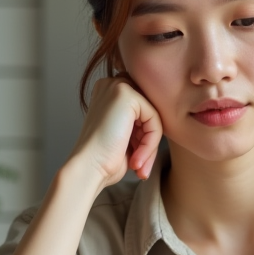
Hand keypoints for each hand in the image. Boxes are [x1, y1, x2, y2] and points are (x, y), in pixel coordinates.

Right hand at [68, 75, 162, 189]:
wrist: (87, 169)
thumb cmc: (104, 160)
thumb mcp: (126, 136)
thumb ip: (141, 123)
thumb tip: (165, 120)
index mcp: (109, 93)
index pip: (143, 111)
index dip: (143, 138)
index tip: (137, 162)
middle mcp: (111, 85)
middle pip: (150, 112)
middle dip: (148, 141)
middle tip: (140, 166)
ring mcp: (118, 87)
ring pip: (154, 116)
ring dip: (149, 146)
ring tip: (137, 165)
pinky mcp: (126, 95)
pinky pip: (154, 119)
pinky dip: (150, 144)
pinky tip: (135, 160)